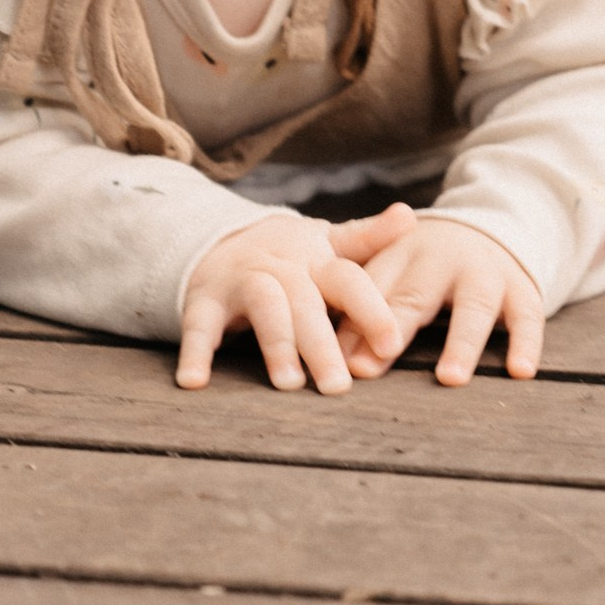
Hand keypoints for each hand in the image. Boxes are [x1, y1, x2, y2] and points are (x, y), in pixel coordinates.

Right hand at [175, 200, 415, 394]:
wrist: (222, 239)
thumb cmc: (291, 256)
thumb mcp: (328, 243)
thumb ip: (369, 239)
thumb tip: (410, 217)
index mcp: (316, 259)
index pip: (347, 279)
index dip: (370, 310)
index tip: (392, 343)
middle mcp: (280, 267)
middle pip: (305, 301)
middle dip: (321, 342)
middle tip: (338, 386)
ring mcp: (241, 281)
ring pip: (262, 308)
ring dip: (275, 343)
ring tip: (288, 383)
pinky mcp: (204, 299)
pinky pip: (199, 325)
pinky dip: (195, 353)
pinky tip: (194, 382)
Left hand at [356, 215, 544, 385]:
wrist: (486, 228)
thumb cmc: (423, 266)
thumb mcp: (392, 271)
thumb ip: (363, 310)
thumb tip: (341, 361)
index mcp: (400, 253)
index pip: (373, 288)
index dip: (357, 322)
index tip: (346, 362)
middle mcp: (442, 259)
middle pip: (417, 293)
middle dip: (398, 325)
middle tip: (379, 361)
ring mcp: (484, 273)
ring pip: (473, 306)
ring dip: (460, 342)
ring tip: (450, 379)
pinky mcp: (522, 289)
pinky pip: (528, 316)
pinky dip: (526, 343)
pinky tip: (521, 371)